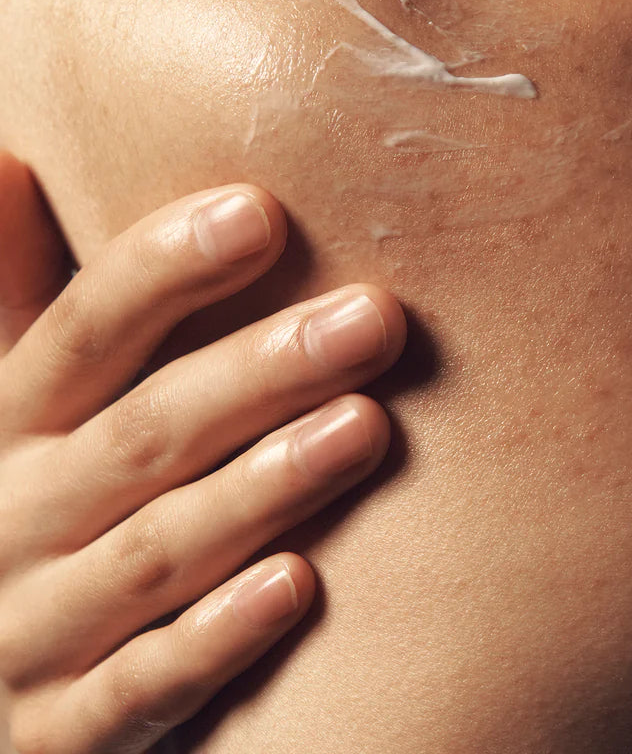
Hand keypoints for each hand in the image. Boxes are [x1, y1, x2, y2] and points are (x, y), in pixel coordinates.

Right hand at [0, 153, 405, 753]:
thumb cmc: (37, 511)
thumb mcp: (13, 405)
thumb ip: (28, 302)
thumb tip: (5, 157)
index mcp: (10, 432)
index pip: (82, 332)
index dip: (163, 269)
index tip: (261, 211)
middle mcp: (17, 523)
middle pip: (144, 433)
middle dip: (259, 372)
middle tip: (374, 317)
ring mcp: (35, 633)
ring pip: (158, 552)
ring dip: (262, 487)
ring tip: (366, 426)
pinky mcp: (67, 731)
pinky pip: (144, 688)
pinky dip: (216, 637)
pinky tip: (299, 584)